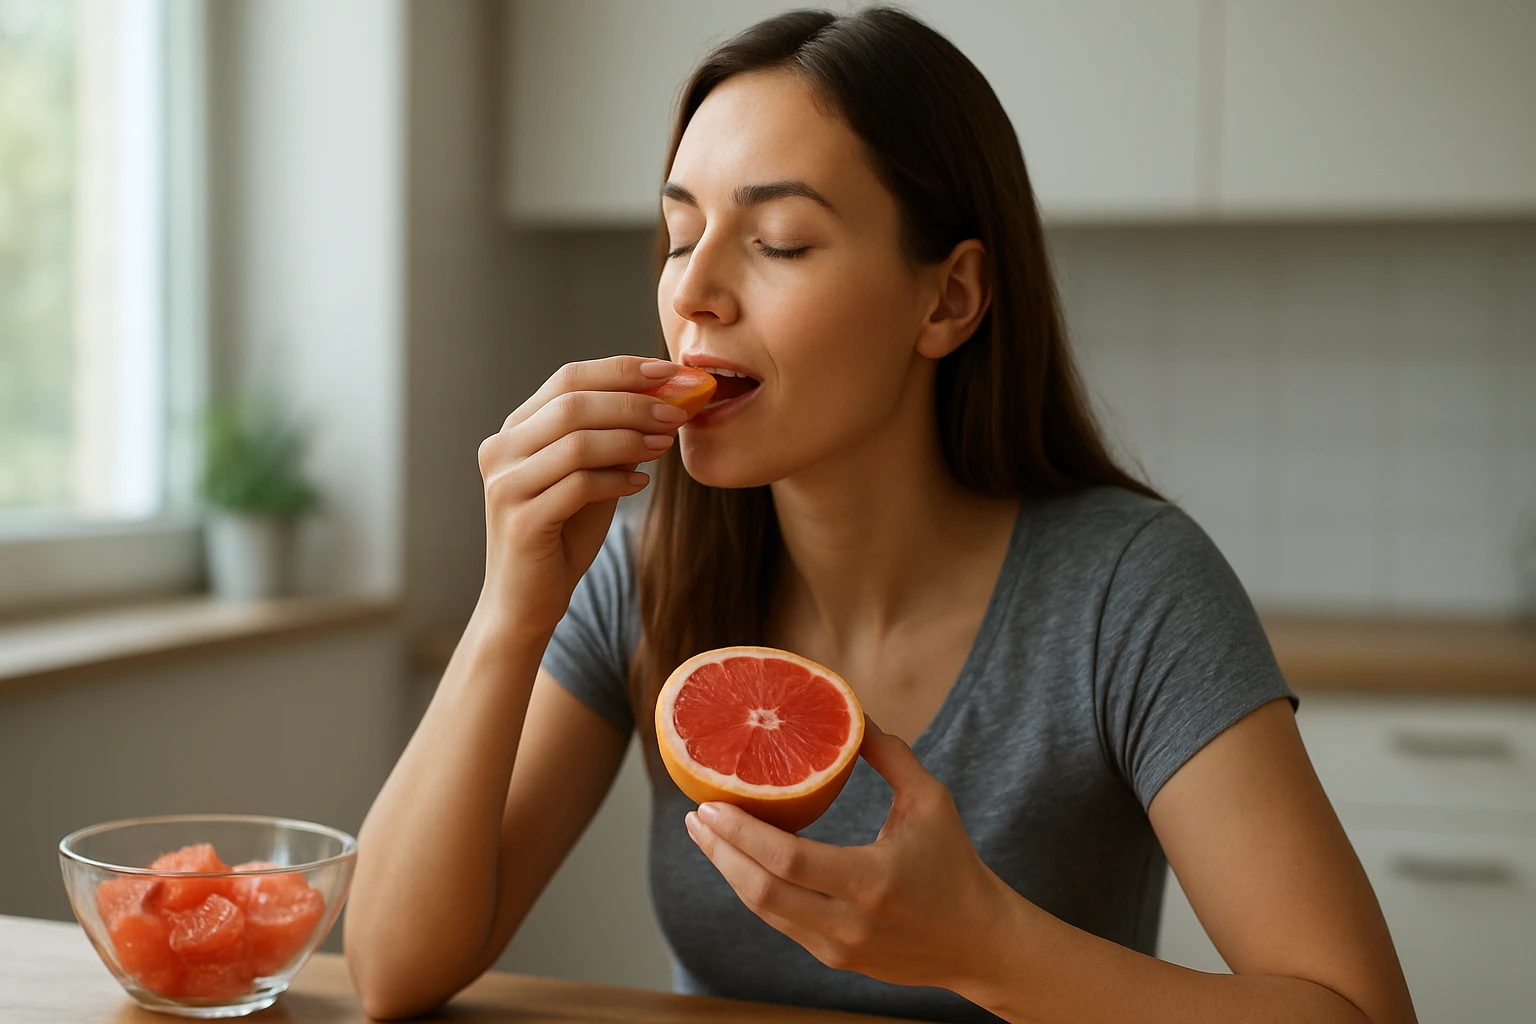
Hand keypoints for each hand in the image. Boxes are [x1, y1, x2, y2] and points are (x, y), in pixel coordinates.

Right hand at [476, 355, 688, 641]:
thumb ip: (613, 440)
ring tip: (664, 444)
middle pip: (573, 403)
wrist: (525, 602)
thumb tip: (666, 400)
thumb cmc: (562, 536)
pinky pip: (578, 485)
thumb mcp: (591, 477)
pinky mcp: (520, 520)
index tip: (670, 373)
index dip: (622, 370)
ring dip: (630, 438)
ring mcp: (506, 484)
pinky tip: (641, 483)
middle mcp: (501, 449)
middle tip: (678, 410)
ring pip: (577, 441)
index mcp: (515, 430)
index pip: (569, 378)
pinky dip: (616, 479)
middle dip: (633, 402)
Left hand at [685, 716, 1015, 992]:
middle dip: (720, 852)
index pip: (790, 860)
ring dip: (729, 872)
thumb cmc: (955, 863)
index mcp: (873, 880)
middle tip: (696, 816)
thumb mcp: (931, 801)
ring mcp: (838, 947)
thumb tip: (853, 713)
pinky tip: (740, 860)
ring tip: (707, 836)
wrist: (978, 941)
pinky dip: (755, 889)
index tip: (711, 803)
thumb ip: (891, 755)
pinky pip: (781, 923)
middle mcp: (850, 922)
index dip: (743, 833)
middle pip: (762, 891)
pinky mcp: (833, 959)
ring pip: (765, 911)